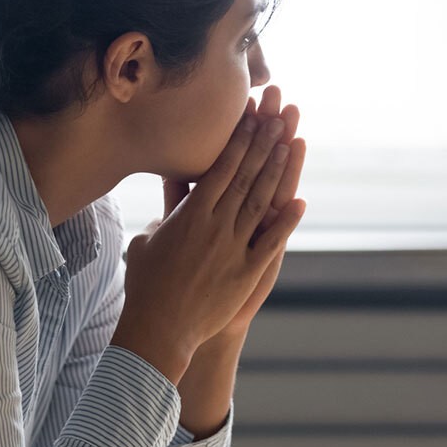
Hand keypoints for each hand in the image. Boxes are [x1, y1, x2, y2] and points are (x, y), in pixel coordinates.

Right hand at [162, 85, 306, 341]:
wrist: (159, 328)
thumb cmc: (145, 285)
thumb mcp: (146, 241)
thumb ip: (164, 216)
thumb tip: (168, 199)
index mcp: (189, 215)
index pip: (219, 168)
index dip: (238, 141)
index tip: (252, 117)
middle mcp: (215, 226)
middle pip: (245, 177)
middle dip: (263, 145)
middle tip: (279, 117)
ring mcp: (233, 249)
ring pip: (261, 202)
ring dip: (277, 173)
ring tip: (291, 145)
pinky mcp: (246, 273)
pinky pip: (272, 242)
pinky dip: (287, 222)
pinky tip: (301, 202)